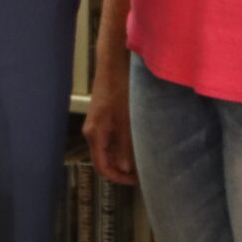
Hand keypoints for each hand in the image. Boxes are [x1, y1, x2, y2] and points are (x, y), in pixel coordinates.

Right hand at [87, 55, 134, 185]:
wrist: (113, 60)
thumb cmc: (119, 87)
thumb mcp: (126, 119)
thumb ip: (126, 145)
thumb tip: (126, 168)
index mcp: (95, 135)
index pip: (103, 167)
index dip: (120, 178)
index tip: (138, 181)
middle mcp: (94, 131)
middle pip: (107, 158)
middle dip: (126, 167)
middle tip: (147, 169)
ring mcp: (100, 122)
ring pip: (113, 147)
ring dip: (128, 153)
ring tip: (147, 154)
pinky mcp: (106, 113)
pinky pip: (115, 135)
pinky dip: (128, 141)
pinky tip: (143, 137)